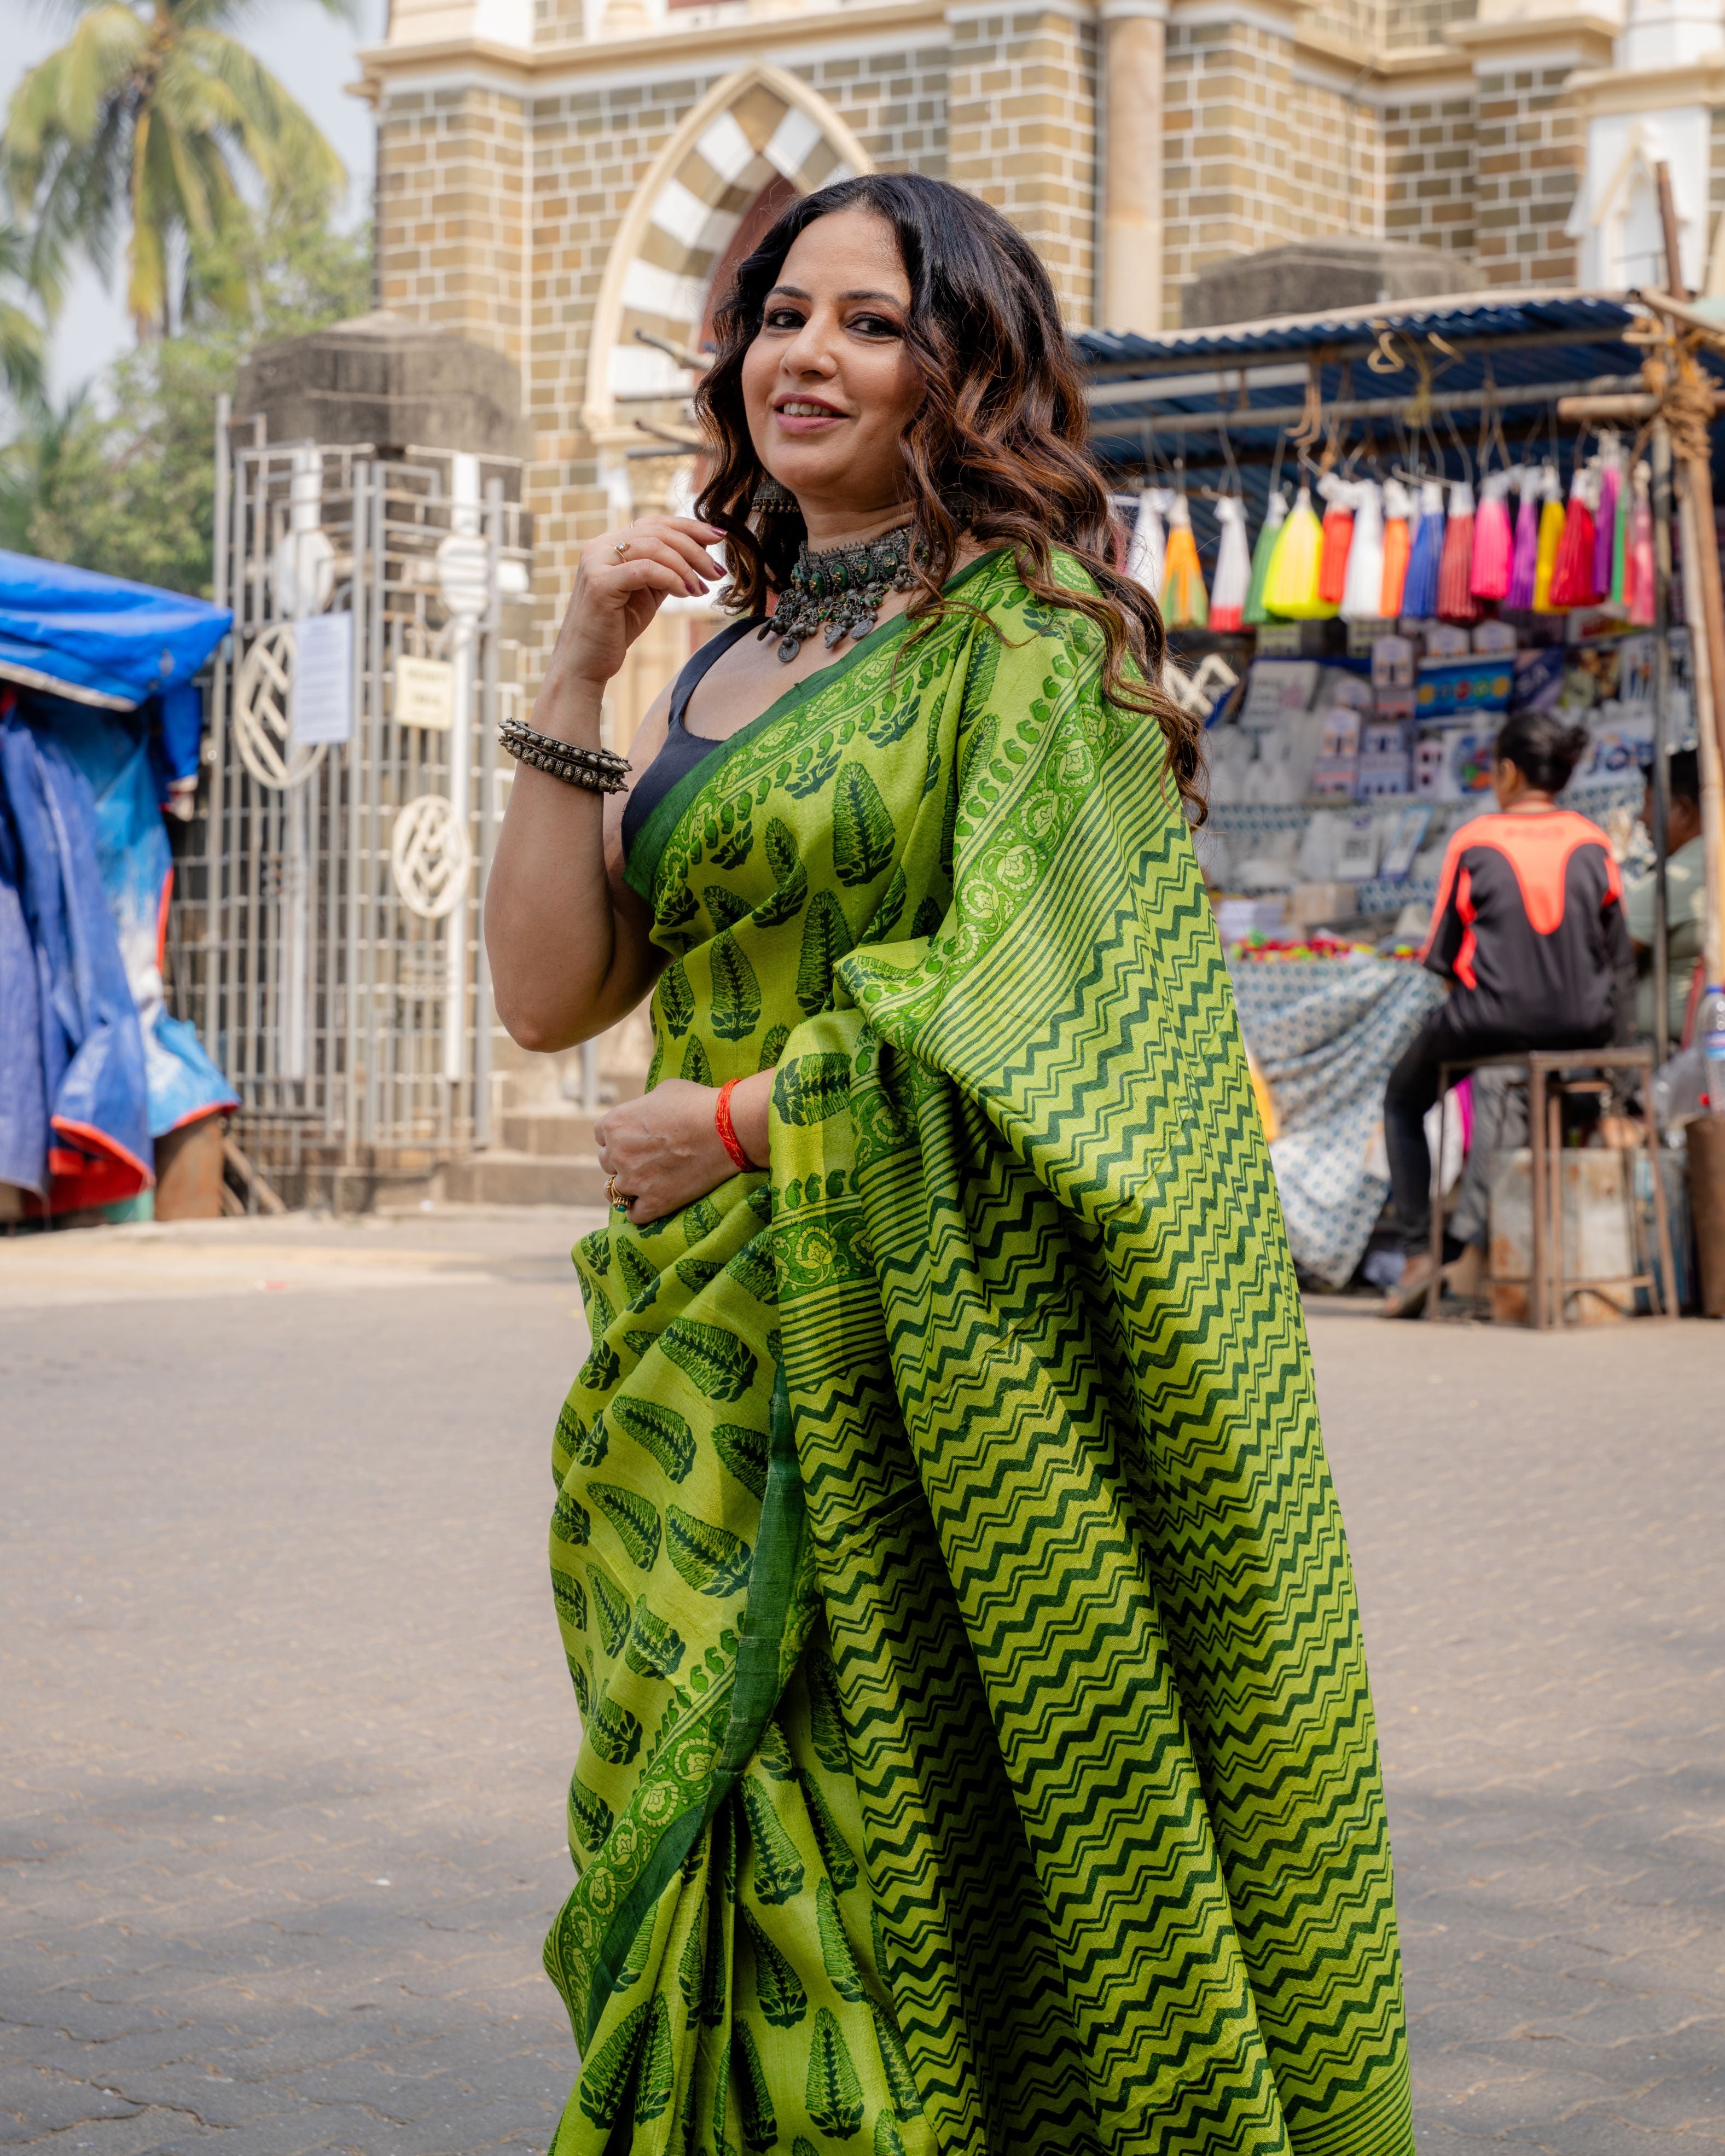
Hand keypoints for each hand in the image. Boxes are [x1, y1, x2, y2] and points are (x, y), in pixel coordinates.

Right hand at [544, 516, 726, 701]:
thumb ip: (666, 570)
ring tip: (702, 588)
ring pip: (654, 547)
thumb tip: (701, 549)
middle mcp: (599, 547)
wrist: (584, 664)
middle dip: (695, 548)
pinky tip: (686, 594)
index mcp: (608, 545)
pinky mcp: (600, 583)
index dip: (689, 527)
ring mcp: (597, 563)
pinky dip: (671, 578)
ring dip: (686, 566)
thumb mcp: (646, 594)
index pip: (654, 523)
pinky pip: (645, 570)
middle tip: (717, 571)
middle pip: (657, 531)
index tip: (719, 538)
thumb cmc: (615, 630)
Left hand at [595, 1079, 762, 1227]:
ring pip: (616, 1190)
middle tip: (645, 1159)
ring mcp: (634, 1180)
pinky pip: (634, 1214)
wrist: (726, 1128)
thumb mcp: (661, 1092)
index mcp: (615, 1123)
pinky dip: (640, 1210)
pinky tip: (651, 1203)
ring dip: (629, 1186)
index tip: (632, 1139)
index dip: (617, 1137)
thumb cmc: (697, 1103)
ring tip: (647, 1183)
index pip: (600, 1135)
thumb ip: (643, 1107)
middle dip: (622, 1160)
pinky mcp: (654, 1202)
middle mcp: (618, 1153)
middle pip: (606, 1162)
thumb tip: (645, 1115)